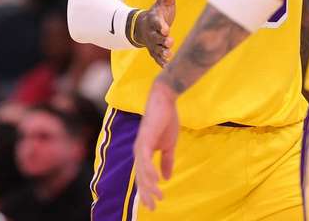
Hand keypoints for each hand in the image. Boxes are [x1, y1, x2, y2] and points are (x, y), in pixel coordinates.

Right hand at [133, 0, 179, 64]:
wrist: (145, 26)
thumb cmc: (158, 12)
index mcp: (154, 18)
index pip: (156, 21)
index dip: (160, 25)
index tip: (166, 28)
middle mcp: (151, 31)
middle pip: (155, 36)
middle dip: (162, 39)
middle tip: (169, 40)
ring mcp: (151, 42)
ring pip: (155, 48)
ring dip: (162, 52)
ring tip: (170, 54)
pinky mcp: (154, 51)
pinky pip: (155, 57)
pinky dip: (160, 61)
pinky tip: (166, 66)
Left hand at [134, 79, 178, 210]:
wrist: (165, 101)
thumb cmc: (166, 121)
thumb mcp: (169, 145)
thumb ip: (167, 161)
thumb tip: (167, 178)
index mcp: (144, 153)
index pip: (144, 177)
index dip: (148, 191)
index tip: (155, 204)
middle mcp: (139, 152)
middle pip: (141, 178)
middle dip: (146, 194)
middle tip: (152, 208)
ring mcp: (140, 146)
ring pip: (142, 171)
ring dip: (149, 185)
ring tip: (157, 196)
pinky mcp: (144, 140)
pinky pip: (145, 159)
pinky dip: (149, 170)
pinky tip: (155, 180)